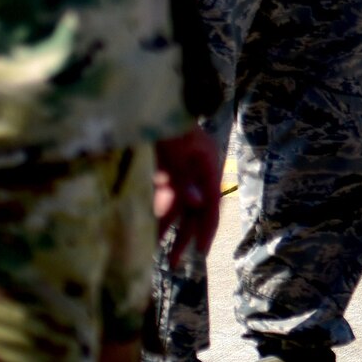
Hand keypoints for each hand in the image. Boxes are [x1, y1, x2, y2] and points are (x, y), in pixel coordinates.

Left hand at [154, 127, 221, 267]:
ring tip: (157, 251)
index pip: (211, 203)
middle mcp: (197, 170)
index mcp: (208, 164)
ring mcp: (181, 169)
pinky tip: (150, 227)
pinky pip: (165, 196)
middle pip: (195, 209)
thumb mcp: (176, 147)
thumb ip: (184, 175)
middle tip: (173, 263)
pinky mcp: (165, 168)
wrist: (154, 98)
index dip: (207, 229)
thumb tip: (196, 204)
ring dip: (169, 227)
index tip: (200, 253)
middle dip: (185, 236)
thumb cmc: (168, 118)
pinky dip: (159, 212)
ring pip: (179, 205)